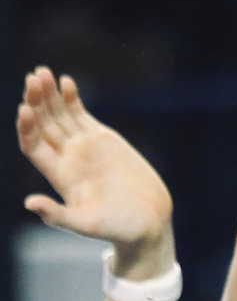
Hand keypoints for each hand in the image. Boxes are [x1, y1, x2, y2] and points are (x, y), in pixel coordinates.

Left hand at [16, 68, 173, 278]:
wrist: (147, 221)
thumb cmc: (116, 228)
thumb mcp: (86, 225)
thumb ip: (58, 216)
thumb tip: (29, 203)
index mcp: (58, 175)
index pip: (33, 145)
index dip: (27, 127)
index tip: (25, 110)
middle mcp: (67, 157)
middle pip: (43, 124)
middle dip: (36, 101)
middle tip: (32, 79)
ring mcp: (84, 146)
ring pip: (60, 115)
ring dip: (49, 94)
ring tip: (42, 73)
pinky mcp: (103, 139)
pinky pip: (82, 114)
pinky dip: (72, 98)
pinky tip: (66, 82)